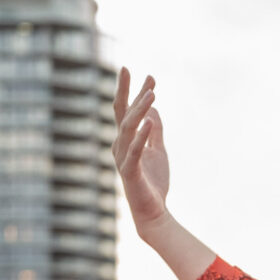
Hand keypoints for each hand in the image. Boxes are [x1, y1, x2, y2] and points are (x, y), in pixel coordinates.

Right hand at [112, 67, 174, 233]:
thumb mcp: (158, 150)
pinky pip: (134, 150)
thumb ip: (155, 131)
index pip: (128, 110)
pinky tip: (149, 120)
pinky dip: (141, 135)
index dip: (136, 92)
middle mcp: (120, 145)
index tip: (148, 74)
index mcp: (126, 140)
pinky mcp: (130, 171)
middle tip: (127, 68)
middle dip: (125, 90)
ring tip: (151, 93)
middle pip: (121, 113)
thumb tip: (153, 110)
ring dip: (139, 109)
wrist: (153, 211)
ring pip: (128, 128)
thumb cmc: (153, 182)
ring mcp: (123, 157)